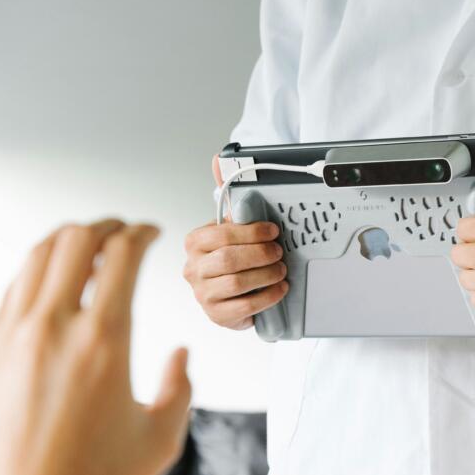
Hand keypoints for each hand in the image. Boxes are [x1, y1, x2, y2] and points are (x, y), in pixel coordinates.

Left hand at [0, 220, 191, 474]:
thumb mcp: (157, 439)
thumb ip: (180, 389)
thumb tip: (180, 359)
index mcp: (103, 342)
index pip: (123, 253)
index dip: (142, 231)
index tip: (150, 232)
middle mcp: (53, 330)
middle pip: (77, 239)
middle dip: (106, 225)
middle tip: (122, 230)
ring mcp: (13, 338)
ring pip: (37, 255)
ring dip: (68, 240)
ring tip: (87, 245)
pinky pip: (12, 289)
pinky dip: (37, 270)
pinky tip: (50, 282)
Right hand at [182, 156, 288, 329]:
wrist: (231, 295)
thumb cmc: (233, 257)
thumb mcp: (232, 226)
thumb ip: (229, 195)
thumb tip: (219, 159)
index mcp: (195, 242)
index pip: (220, 234)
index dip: (251, 232)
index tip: (273, 231)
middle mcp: (193, 268)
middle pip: (229, 259)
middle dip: (261, 254)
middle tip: (279, 252)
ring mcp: (202, 294)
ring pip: (236, 283)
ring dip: (266, 275)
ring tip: (281, 270)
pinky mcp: (217, 315)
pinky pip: (244, 306)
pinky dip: (267, 297)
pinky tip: (279, 289)